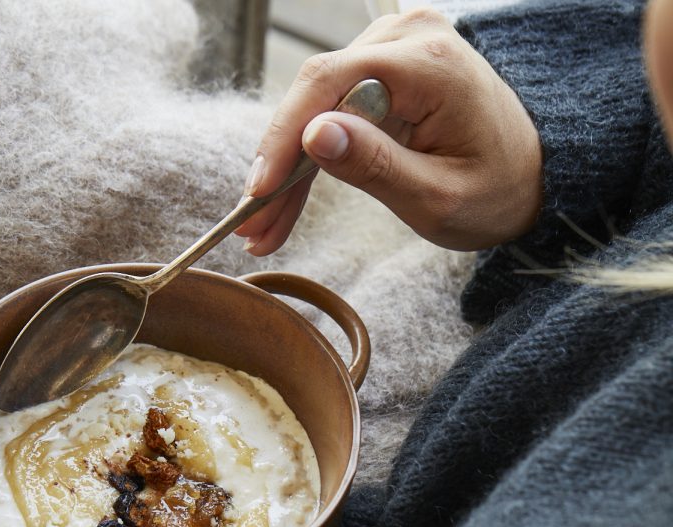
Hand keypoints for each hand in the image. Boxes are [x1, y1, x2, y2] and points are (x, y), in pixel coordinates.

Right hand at [236, 9, 541, 253]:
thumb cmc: (498, 191)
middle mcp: (408, 40)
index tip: (258, 193)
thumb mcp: (440, 197)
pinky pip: (332, 114)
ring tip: (266, 228)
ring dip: (288, 170)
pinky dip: (310, 159)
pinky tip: (286, 200)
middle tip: (254, 227)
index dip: (284, 138)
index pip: (331, 83)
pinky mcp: (386, 74)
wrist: (532, 175)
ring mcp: (395, 53)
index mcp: (430, 64)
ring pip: (315, 109)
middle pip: (315, 96)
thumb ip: (377, 166)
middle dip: (279, 166)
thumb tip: (313, 135)